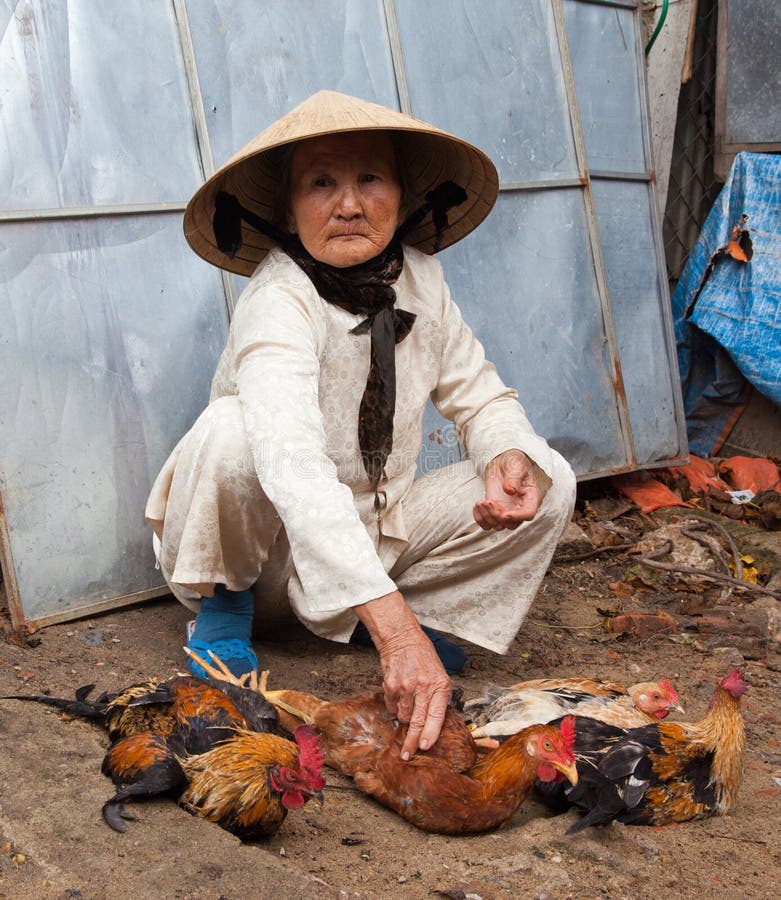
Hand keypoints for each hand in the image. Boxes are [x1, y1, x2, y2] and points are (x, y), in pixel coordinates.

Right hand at [354, 591, 450, 759]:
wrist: (402, 638)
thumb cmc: (423, 657)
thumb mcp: (439, 675)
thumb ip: (437, 698)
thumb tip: (433, 723)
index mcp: (440, 685)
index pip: (436, 715)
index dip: (431, 733)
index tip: (425, 747)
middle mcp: (423, 687)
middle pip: (417, 722)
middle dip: (412, 742)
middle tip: (407, 755)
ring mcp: (406, 687)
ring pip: (403, 716)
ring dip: (404, 718)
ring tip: (407, 704)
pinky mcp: (391, 686)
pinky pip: (392, 707)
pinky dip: (394, 707)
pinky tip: (398, 695)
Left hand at [473, 449, 541, 530]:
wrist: (503, 463)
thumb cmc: (514, 464)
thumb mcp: (516, 467)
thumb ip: (514, 477)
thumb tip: (510, 490)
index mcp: (531, 498)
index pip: (528, 514)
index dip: (517, 517)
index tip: (504, 514)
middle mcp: (519, 509)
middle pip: (511, 524)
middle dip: (497, 516)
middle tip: (488, 502)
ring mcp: (507, 512)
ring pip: (498, 525)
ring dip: (487, 516)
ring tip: (481, 502)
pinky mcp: (494, 512)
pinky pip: (486, 524)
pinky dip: (479, 518)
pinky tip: (477, 505)